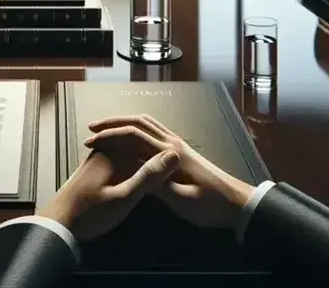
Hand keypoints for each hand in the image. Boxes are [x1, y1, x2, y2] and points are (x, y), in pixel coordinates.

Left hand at [38, 149, 178, 240]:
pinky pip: (118, 165)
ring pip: (127, 156)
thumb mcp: (124, 197)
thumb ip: (148, 175)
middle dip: (152, 161)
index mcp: (112, 152)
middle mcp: (103, 150)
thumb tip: (172, 155)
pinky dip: (129, 173)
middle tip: (166, 178)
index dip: (164, 158)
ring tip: (154, 183)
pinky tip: (133, 187)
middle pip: (137, 147)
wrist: (58, 225)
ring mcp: (97, 160)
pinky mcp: (93, 170)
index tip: (176, 171)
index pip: (146, 143)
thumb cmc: (89, 214)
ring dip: (141, 167)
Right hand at [83, 115, 254, 227]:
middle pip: (139, 123)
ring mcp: (178, 145)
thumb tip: (134, 173)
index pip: (133, 136)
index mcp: (171, 154)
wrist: (237, 203)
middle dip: (113, 123)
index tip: (90, 142)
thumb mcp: (182, 201)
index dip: (110, 136)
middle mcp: (173, 144)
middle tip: (92, 129)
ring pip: (147, 124)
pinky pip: (154, 132)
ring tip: (106, 130)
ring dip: (125, 123)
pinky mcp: (181, 151)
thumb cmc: (211, 205)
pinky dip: (137, 130)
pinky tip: (129, 140)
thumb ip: (158, 184)